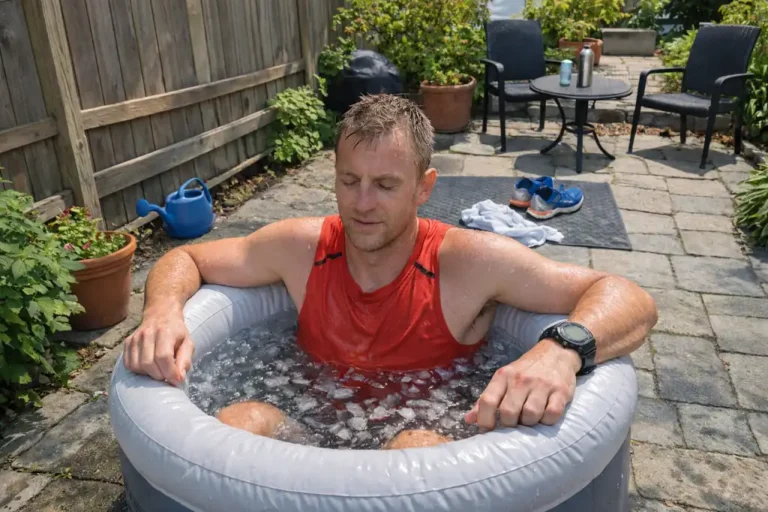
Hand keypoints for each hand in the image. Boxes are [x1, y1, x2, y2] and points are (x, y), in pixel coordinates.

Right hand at [123, 309, 193, 385]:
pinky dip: (139, 371)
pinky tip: (149, 367)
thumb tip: (179, 378)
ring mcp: (135, 338)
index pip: (163, 357)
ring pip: (137, 366)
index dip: (170, 372)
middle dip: (160, 375)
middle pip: (148, 364)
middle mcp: (147, 334)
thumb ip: (185, 360)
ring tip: (159, 370)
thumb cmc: (177, 332)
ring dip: (149, 374)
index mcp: (165, 332)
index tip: (176, 381)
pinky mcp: (127, 343)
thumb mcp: (188, 343)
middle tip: (168, 376)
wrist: (161, 315)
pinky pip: (129, 364)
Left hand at [465, 339, 579, 428]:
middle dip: (509, 425)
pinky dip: (547, 421)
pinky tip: (544, 416)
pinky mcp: (560, 391)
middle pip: (509, 412)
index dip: (484, 420)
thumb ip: (487, 399)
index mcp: (503, 376)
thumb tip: (469, 420)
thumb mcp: (504, 378)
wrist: (556, 352)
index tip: (487, 430)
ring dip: (529, 424)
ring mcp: (542, 385)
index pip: (488, 401)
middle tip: (514, 424)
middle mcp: (521, 379)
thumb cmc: (526, 370)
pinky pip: (552, 414)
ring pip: (530, 415)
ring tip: (529, 419)